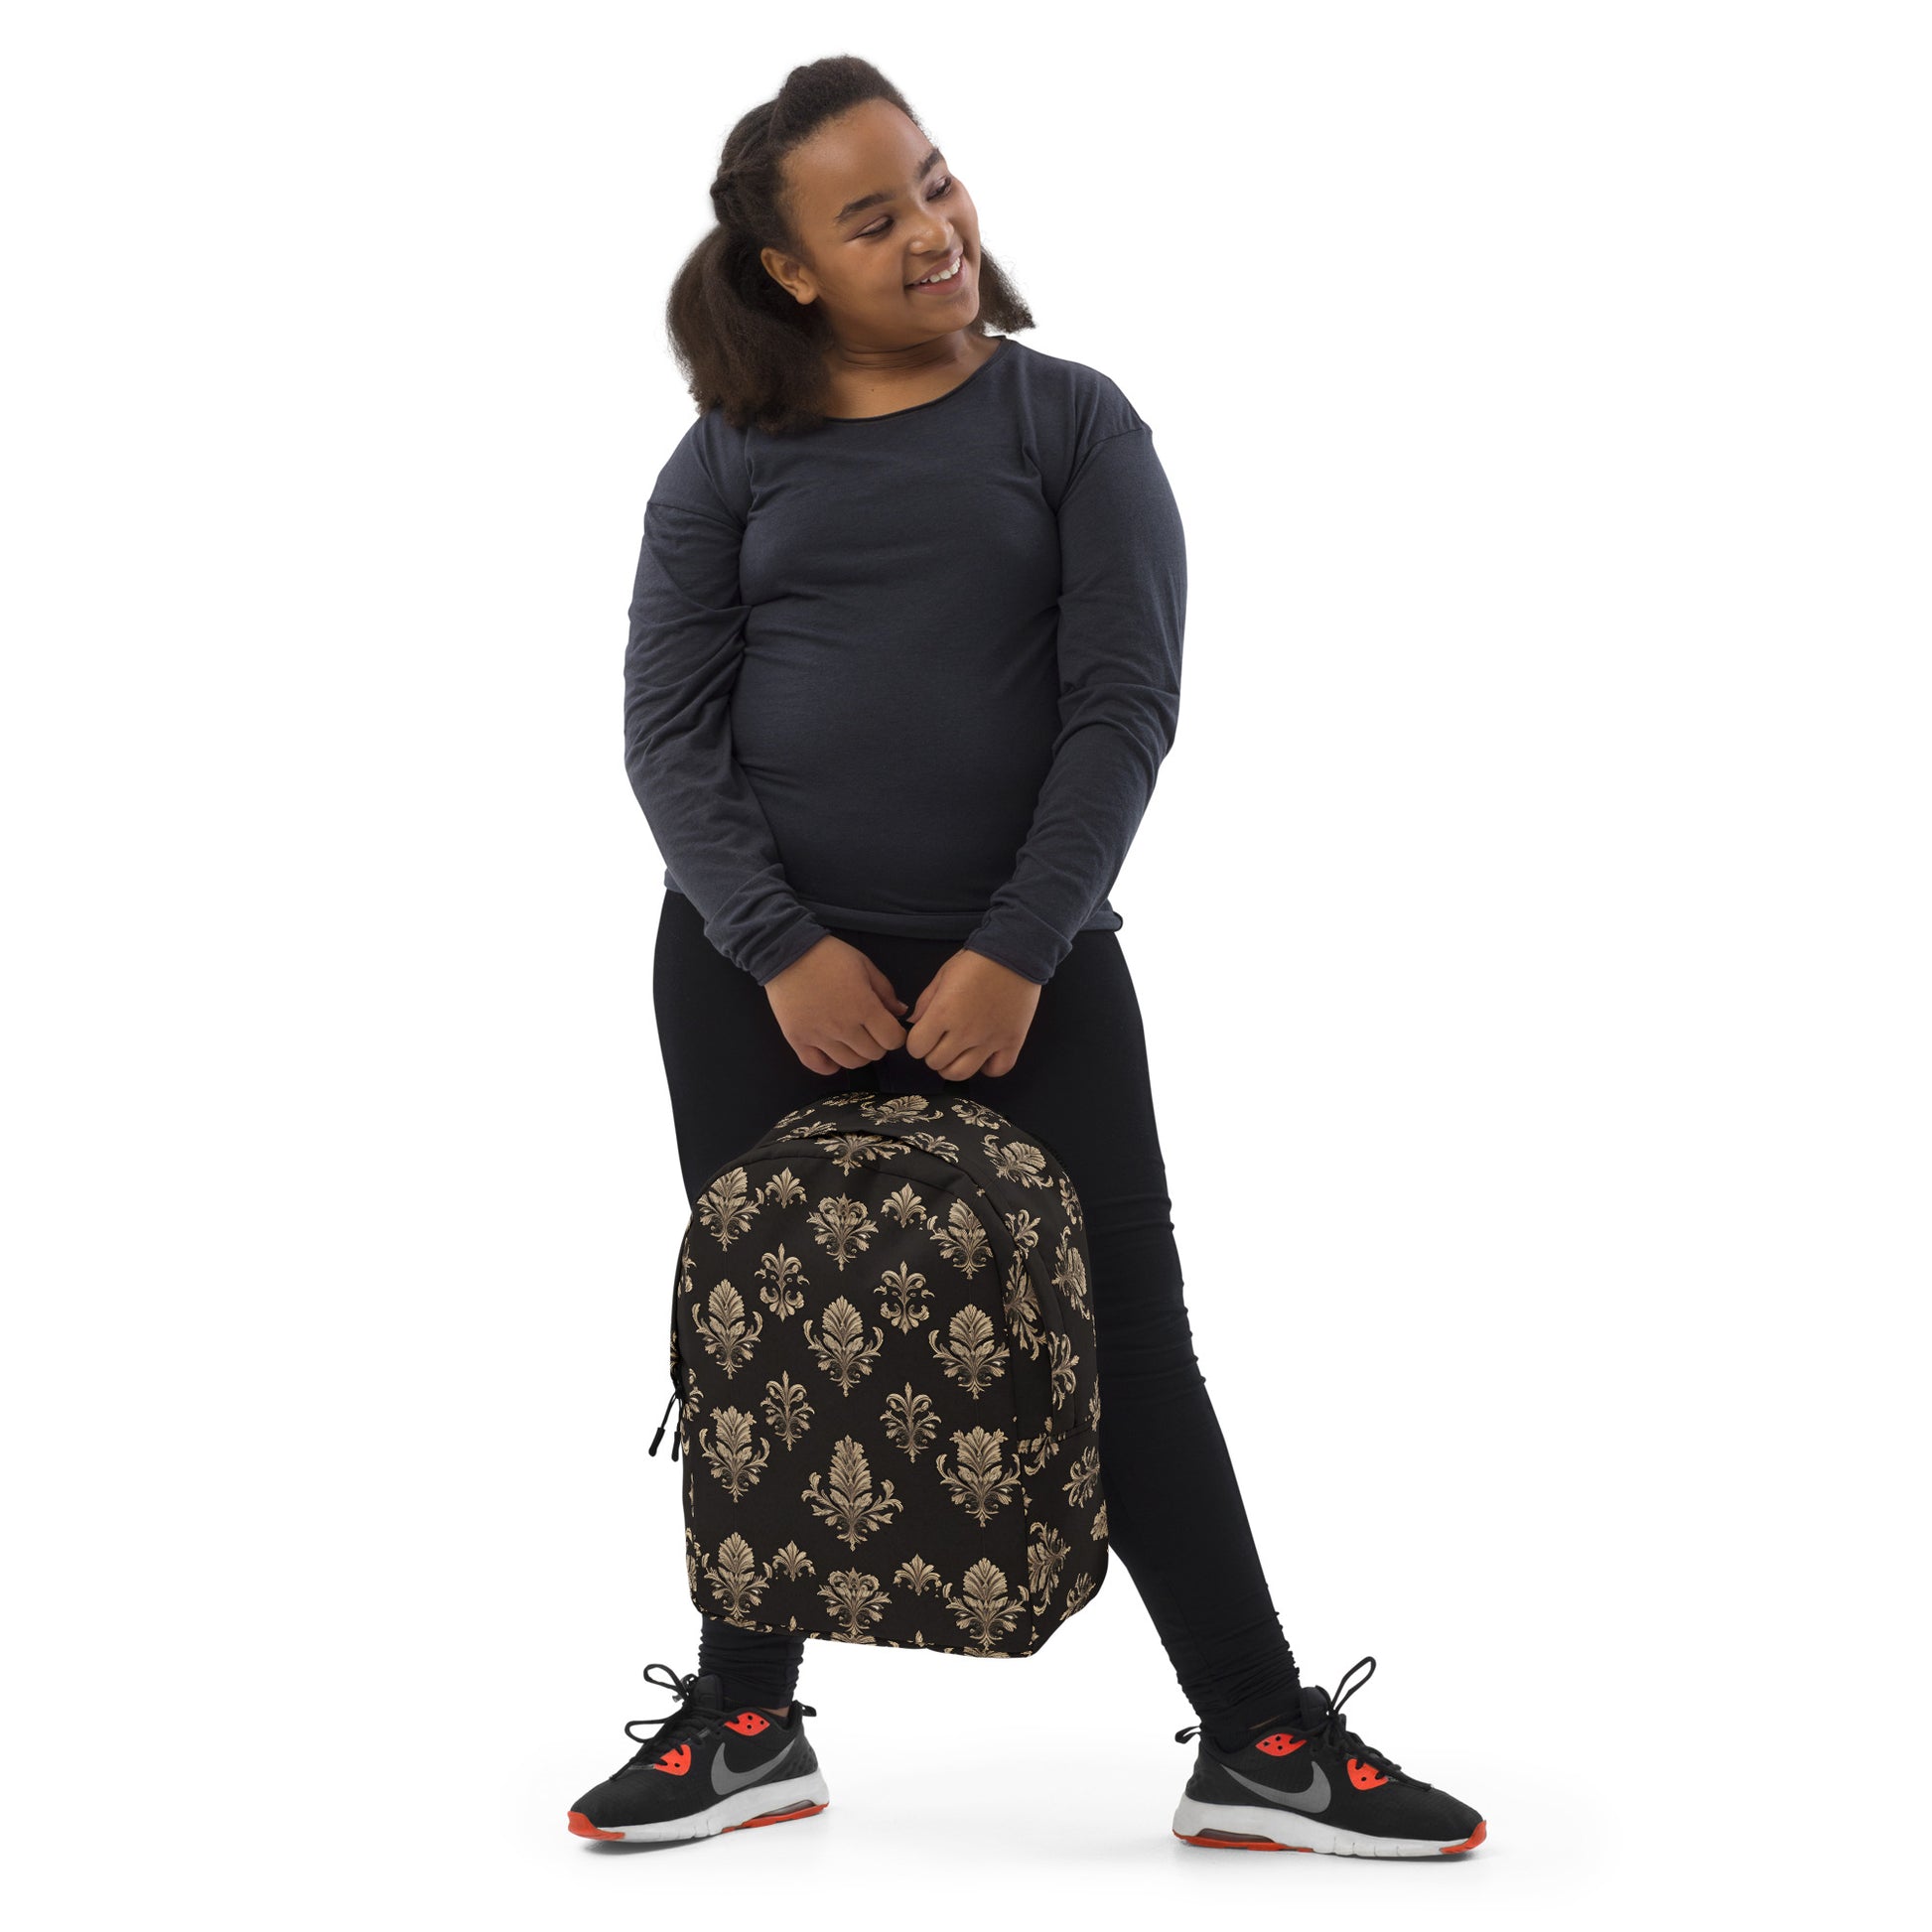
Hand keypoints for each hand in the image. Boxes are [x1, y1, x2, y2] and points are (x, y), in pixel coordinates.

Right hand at [764, 935, 909, 1074]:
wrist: (786, 953)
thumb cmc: (829, 956)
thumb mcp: (864, 965)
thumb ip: (885, 991)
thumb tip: (900, 1012)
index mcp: (864, 1007)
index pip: (892, 1040)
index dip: (896, 1036)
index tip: (891, 1028)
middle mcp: (843, 1027)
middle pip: (873, 1054)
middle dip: (878, 1044)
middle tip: (871, 1031)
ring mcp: (819, 1037)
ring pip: (849, 1063)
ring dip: (857, 1055)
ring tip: (852, 1041)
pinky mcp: (798, 1040)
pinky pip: (819, 1066)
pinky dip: (830, 1065)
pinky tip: (832, 1053)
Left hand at [902, 948, 1041, 1079]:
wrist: (1015, 953)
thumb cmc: (975, 961)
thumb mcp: (942, 976)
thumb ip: (925, 1002)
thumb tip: (914, 1023)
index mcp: (943, 1013)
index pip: (916, 1048)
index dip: (917, 1042)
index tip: (924, 1033)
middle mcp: (965, 1032)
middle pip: (936, 1063)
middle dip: (933, 1053)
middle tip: (941, 1041)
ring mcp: (990, 1040)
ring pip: (961, 1073)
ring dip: (954, 1065)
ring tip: (958, 1052)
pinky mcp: (1012, 1042)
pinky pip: (996, 1070)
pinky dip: (987, 1067)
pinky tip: (983, 1056)